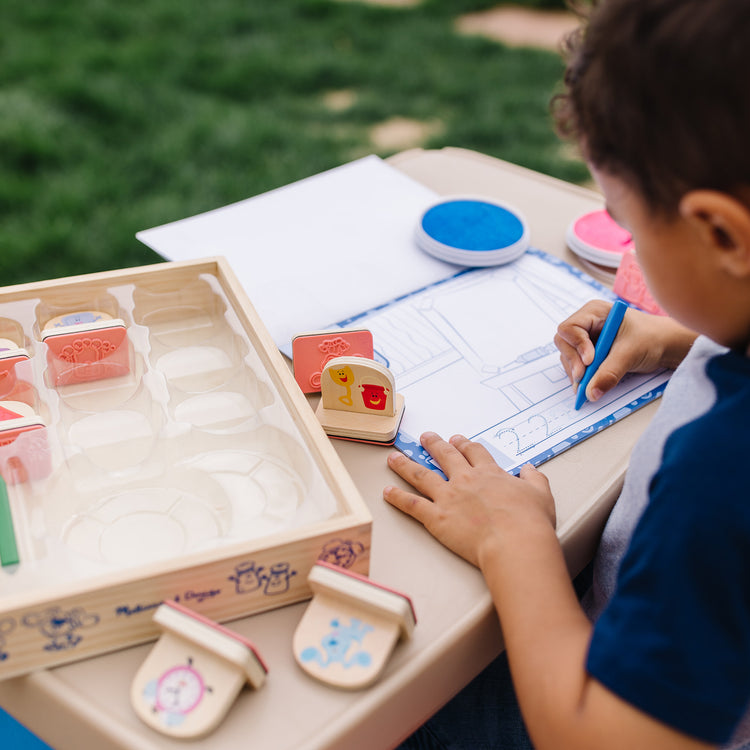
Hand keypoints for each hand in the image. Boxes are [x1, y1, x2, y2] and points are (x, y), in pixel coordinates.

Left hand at [383, 432, 554, 567]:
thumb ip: (534, 478)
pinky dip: (397, 497)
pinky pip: (411, 504)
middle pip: (445, 456)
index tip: (458, 439)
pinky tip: (387, 491)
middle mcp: (465, 480)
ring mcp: (447, 497)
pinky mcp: (436, 517)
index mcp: (489, 473)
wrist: (514, 542)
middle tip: (426, 437)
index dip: (464, 444)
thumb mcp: (541, 494)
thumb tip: (530, 469)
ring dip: (405, 464)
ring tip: (394, 457)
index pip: (474, 452)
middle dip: (434, 444)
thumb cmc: (530, 521)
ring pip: (421, 475)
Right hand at [554, 300, 696, 402]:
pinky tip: (589, 385)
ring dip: (575, 372)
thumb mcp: (630, 354)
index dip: (576, 345)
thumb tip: (591, 393)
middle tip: (583, 379)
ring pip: (568, 356)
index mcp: (595, 313)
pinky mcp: (589, 352)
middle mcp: (586, 324)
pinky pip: (576, 365)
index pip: (569, 328)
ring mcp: (586, 338)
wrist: (666, 345)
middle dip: (573, 361)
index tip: (590, 361)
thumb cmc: (652, 339)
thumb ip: (609, 373)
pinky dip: (580, 377)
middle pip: (565, 343)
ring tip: (587, 386)